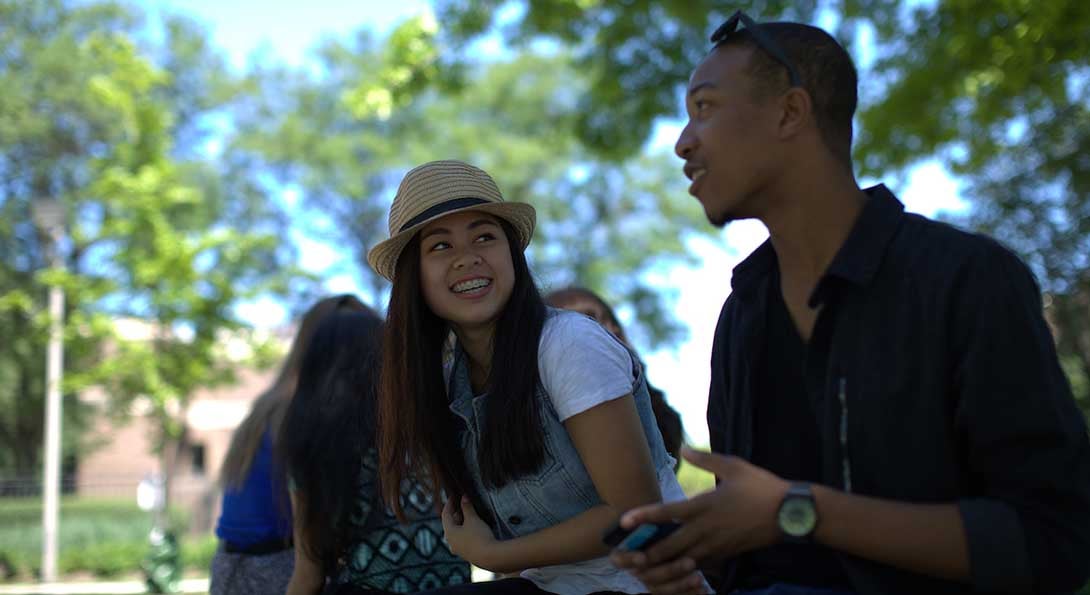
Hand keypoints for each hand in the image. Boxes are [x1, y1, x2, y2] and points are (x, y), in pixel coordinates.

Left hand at [441, 495, 498, 568]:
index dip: (449, 504)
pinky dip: (466, 531)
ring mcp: (458, 549)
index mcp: (449, 533)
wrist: (489, 557)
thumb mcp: (473, 519)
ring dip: (462, 522)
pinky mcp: (466, 554)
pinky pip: (463, 539)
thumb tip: (464, 498)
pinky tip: (474, 527)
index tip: (453, 497)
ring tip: (470, 514)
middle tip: (463, 504)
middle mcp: (451, 542)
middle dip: (457, 513)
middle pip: (450, 524)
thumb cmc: (479, 536)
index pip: (445, 515)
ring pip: (457, 532)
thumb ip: (467, 507)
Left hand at [610, 446, 788, 593]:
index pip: (668, 512)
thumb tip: (682, 448)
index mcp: (705, 505)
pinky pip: (698, 565)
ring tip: (641, 567)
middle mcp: (707, 528)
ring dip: (660, 564)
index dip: (644, 517)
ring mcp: (716, 545)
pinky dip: (682, 568)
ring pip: (682, 560)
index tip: (625, 521)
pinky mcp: (725, 554)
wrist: (790, 514)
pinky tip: (670, 569)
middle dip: (646, 552)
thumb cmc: (761, 487)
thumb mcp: (733, 466)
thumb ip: (705, 459)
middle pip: (669, 545)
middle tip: (625, 557)